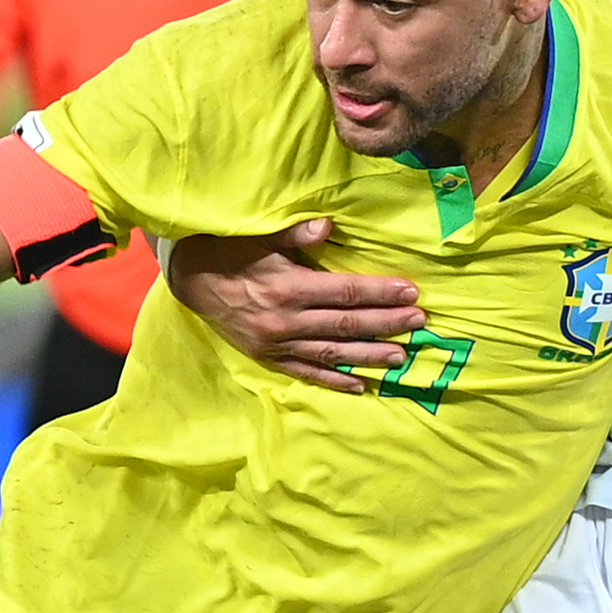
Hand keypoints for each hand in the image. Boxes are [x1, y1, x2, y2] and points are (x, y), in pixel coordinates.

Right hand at [162, 221, 419, 391]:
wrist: (191, 281)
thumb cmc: (231, 253)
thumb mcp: (260, 237)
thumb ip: (295, 234)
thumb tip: (328, 227)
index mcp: (288, 288)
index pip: (345, 292)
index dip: (380, 293)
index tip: (411, 292)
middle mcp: (287, 320)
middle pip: (347, 324)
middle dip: (386, 323)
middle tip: (419, 322)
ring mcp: (278, 344)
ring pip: (332, 352)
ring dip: (369, 355)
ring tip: (400, 356)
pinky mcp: (269, 358)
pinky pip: (307, 373)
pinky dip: (334, 380)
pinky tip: (360, 385)